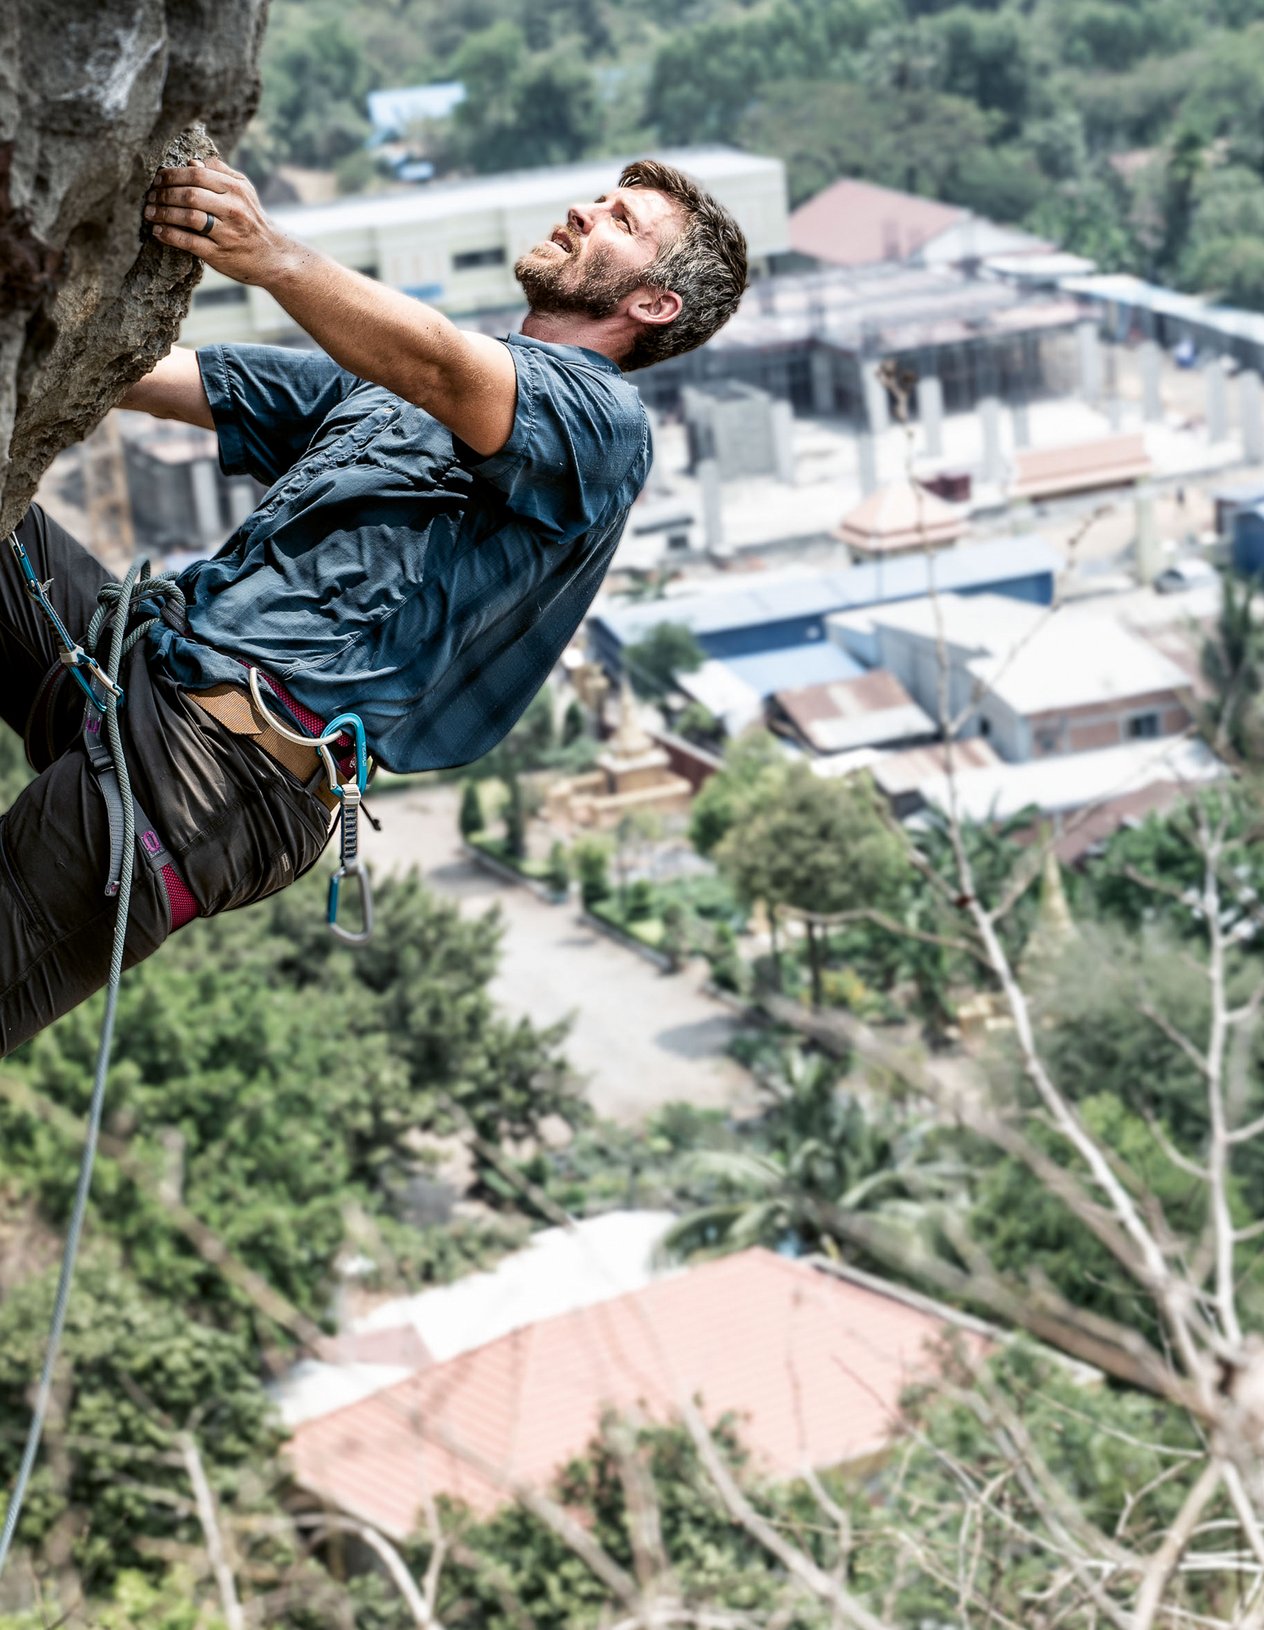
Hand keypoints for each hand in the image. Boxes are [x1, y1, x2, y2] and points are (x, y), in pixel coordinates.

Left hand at [144, 157, 297, 287]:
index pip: (197, 174)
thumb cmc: (252, 220)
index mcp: (236, 189)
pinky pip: (189, 242)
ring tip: (149, 213)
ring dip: (163, 213)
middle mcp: (233, 209)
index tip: (157, 179)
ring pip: (188, 217)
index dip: (172, 175)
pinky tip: (158, 231)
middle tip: (150, 196)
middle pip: (190, 194)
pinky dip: (169, 235)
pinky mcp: (220, 254)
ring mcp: (227, 233)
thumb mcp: (244, 191)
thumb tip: (193, 161)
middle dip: (164, 194)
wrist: (273, 256)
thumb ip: (220, 173)